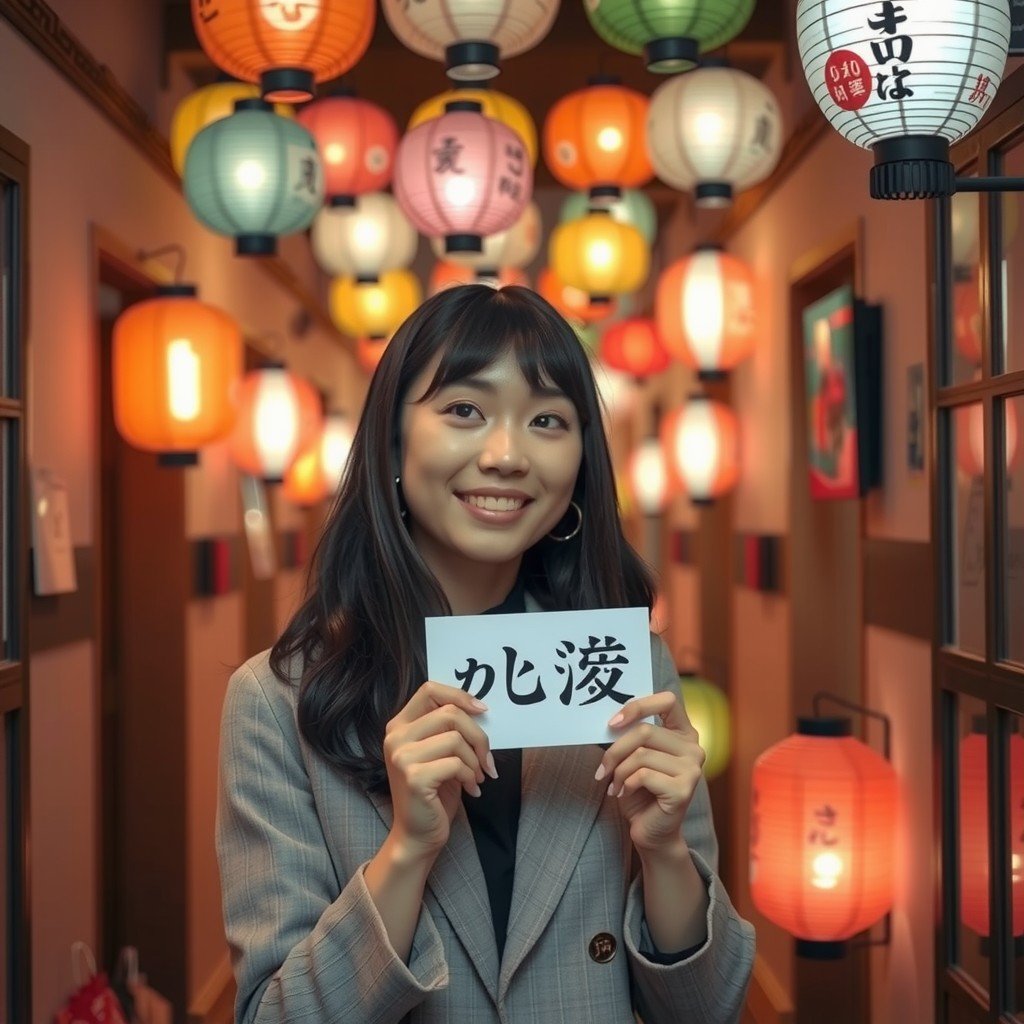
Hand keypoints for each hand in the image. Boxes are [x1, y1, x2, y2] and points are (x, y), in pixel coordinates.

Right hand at [383, 681, 496, 862]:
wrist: (417, 835)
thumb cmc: (434, 792)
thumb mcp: (439, 753)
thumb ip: (448, 728)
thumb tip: (481, 708)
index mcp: (399, 725)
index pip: (430, 689)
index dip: (460, 695)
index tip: (482, 711)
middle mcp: (395, 737)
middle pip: (450, 713)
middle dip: (478, 735)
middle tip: (486, 758)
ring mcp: (402, 756)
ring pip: (456, 738)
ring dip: (475, 760)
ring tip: (476, 777)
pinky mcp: (413, 776)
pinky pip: (456, 763)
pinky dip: (471, 776)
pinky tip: (471, 789)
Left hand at [595, 691, 705, 855]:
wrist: (651, 831)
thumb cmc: (640, 791)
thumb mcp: (632, 757)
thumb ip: (629, 736)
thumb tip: (608, 720)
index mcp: (684, 733)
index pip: (668, 701)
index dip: (639, 705)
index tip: (613, 722)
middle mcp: (693, 747)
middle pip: (645, 731)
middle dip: (615, 750)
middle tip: (602, 768)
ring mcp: (692, 768)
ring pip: (641, 754)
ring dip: (618, 771)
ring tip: (614, 784)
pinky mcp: (684, 789)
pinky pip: (642, 775)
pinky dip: (625, 784)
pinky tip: (624, 793)